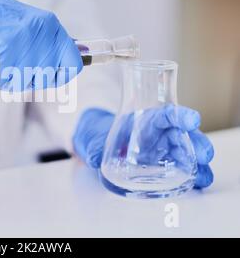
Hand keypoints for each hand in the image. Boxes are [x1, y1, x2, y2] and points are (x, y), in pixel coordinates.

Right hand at [0, 0, 82, 90]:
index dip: (60, 75)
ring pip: (22, 83)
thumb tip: (61, 64)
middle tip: (10, 69)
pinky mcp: (1, 54)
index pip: (73, 64)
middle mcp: (40, 34)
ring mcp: (21, 45)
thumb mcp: (26, 24)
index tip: (49, 76)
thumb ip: (43, 43)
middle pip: (45, 78)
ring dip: (6, 80)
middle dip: (27, 80)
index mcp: (49, 25)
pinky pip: (1, 82)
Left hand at [72, 105, 213, 188]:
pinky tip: (198, 183)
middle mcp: (160, 133)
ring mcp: (165, 149)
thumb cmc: (100, 135)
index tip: (192, 120)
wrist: (99, 145)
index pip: (166, 114)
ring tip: (203, 175)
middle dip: (196, 143)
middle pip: (183, 134)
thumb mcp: (94, 137)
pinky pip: (184, 169)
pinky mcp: (167, 165)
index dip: (180, 116)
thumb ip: (93, 146)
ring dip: (199, 163)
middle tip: (204, 154)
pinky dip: (193, 176)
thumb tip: (93, 158)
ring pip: (188, 152)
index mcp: (145, 119)